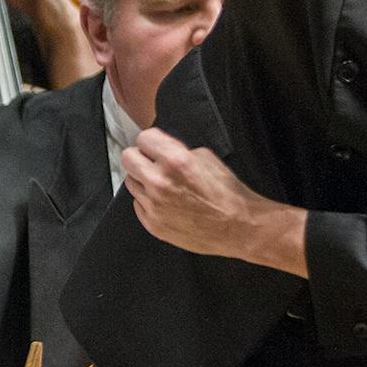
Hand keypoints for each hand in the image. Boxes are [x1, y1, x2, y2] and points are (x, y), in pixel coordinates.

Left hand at [122, 126, 306, 274]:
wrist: (239, 227)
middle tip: (151, 163)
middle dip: (140, 157)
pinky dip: (148, 202)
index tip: (153, 146)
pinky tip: (166, 203)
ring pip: (131, 182)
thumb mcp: (207, 158)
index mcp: (175, 160)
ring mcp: (154, 205)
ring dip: (143, 181)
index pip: (142, 138)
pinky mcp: (153, 225)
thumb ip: (178, 150)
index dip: (150, 141)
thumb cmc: (228, 194)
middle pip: (128, 158)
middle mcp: (160, 182)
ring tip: (164, 186)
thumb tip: (162, 150)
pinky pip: (138, 205)